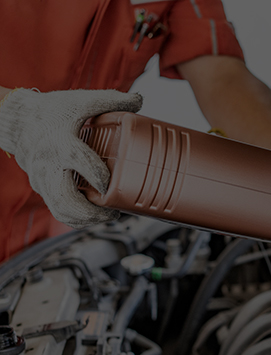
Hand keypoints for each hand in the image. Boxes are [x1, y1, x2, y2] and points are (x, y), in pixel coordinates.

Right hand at [0, 88, 142, 227]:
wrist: (15, 119)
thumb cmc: (49, 111)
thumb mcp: (80, 101)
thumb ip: (110, 101)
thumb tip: (139, 101)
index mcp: (61, 143)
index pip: (79, 161)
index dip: (97, 175)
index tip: (111, 183)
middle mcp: (49, 165)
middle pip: (66, 199)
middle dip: (91, 212)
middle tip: (112, 213)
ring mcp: (43, 180)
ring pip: (60, 211)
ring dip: (85, 220)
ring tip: (106, 217)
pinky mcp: (42, 188)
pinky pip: (58, 210)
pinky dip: (76, 219)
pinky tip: (92, 216)